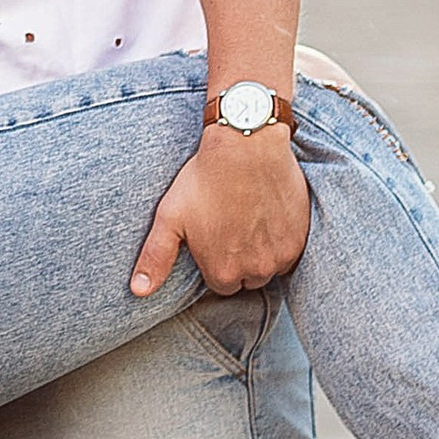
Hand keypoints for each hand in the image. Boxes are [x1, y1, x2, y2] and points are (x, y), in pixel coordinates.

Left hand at [130, 126, 310, 298]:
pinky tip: (267, 216)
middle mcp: (255, 271)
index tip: (215, 237)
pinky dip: (281, 241)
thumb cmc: (204, 179)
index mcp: (222, 273)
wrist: (247, 146)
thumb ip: (155, 258)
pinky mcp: (300, 239)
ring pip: (269, 267)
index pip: (221, 284)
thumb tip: (138, 292)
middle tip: (232, 225)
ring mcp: (281, 256)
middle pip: (247, 278)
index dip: (216, 260)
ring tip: (249, 220)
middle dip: (239, 260)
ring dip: (261, 253)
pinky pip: (290, 253)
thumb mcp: (170, 217)